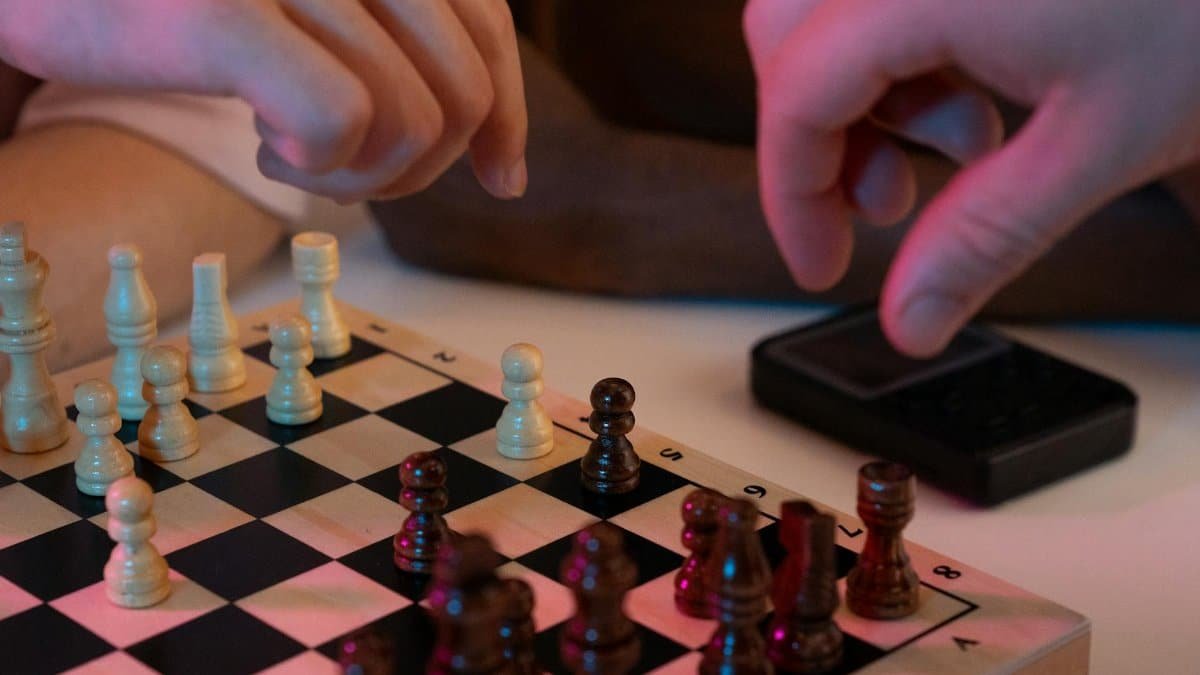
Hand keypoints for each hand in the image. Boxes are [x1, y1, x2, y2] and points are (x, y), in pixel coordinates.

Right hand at [0, 0, 526, 201]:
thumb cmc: (181, 8)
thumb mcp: (315, 18)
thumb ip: (402, 58)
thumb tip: (504, 165)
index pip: (487, 29)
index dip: (506, 118)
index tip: (503, 180)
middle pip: (460, 94)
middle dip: (419, 166)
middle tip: (347, 170)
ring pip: (410, 122)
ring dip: (358, 174)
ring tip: (290, 150)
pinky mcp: (220, 14)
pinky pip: (339, 121)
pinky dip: (320, 164)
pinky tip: (269, 148)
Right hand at [745, 0, 1199, 354]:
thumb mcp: (1100, 138)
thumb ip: (987, 236)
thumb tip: (910, 318)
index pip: (797, 95)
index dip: (791, 193)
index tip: (819, 261)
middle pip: (788, 41)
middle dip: (817, 138)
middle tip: (878, 208)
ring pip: (835, 20)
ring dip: (870, 99)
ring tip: (961, 147)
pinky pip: (890, 3)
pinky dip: (910, 58)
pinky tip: (980, 94)